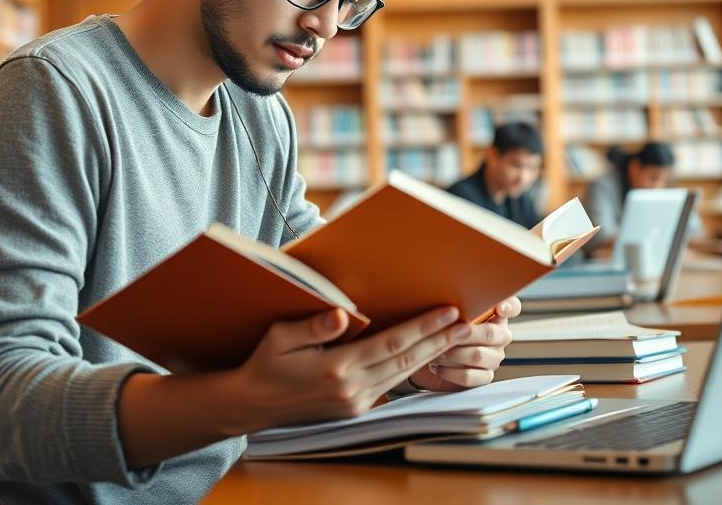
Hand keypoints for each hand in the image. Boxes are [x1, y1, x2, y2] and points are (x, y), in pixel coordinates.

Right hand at [227, 306, 469, 431]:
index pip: (392, 344)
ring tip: (455, 336)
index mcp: (338, 368)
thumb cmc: (267, 364)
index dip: (423, 328)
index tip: (447, 313)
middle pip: (407, 360)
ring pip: (404, 374)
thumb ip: (313, 327)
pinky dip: (412, 368)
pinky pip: (392, 384)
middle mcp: (353, 389)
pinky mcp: (355, 409)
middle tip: (467, 323)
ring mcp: (356, 402)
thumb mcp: (281, 337)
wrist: (254, 404)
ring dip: (432, 355)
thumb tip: (341, 315)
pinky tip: (425, 355)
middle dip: (439, 341)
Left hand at [404, 296, 520, 391]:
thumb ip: (453, 301)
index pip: (513, 306)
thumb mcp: (446, 309)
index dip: (509, 306)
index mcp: (496, 314)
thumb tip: (444, 288)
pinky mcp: (484, 377)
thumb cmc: (439, 326)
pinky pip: (470, 376)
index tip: (499, 308)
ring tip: (434, 350)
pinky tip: (436, 366)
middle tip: (444, 332)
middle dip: (465, 333)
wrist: (429, 355)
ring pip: (478, 356)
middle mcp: (499, 335)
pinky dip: (450, 372)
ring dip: (452, 353)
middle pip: (491, 334)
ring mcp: (494, 357)